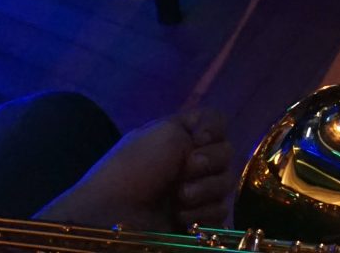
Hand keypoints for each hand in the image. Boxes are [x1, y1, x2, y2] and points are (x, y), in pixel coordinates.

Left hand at [35, 108, 235, 232]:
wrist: (113, 213)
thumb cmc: (136, 167)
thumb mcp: (166, 133)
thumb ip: (202, 127)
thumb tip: (211, 147)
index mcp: (179, 133)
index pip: (216, 122)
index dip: (214, 129)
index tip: (200, 139)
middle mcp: (188, 158)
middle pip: (226, 153)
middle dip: (209, 162)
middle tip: (185, 170)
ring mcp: (193, 190)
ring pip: (225, 184)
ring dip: (204, 190)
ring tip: (179, 198)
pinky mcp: (194, 218)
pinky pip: (218, 212)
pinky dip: (202, 214)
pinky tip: (181, 218)